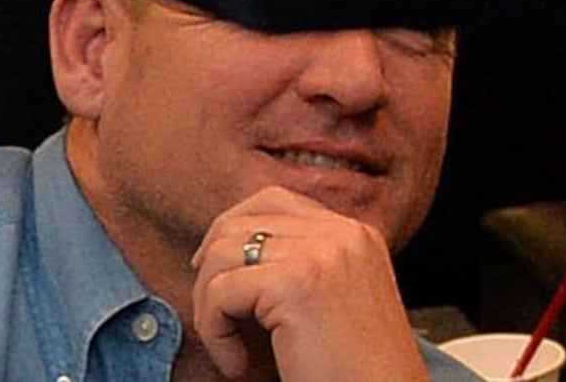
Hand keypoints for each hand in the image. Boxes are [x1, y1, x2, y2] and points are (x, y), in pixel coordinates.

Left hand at [186, 188, 428, 381]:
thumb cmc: (354, 374)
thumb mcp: (333, 306)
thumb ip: (299, 270)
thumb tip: (222, 253)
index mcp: (356, 235)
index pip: (274, 201)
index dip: (232, 235)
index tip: (218, 281)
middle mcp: (343, 234)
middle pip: (241, 219)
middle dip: (210, 271)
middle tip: (215, 320)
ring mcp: (322, 252)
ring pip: (222, 253)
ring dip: (209, 307)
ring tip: (233, 351)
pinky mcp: (297, 283)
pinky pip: (220, 294)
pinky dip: (215, 334)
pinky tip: (238, 366)